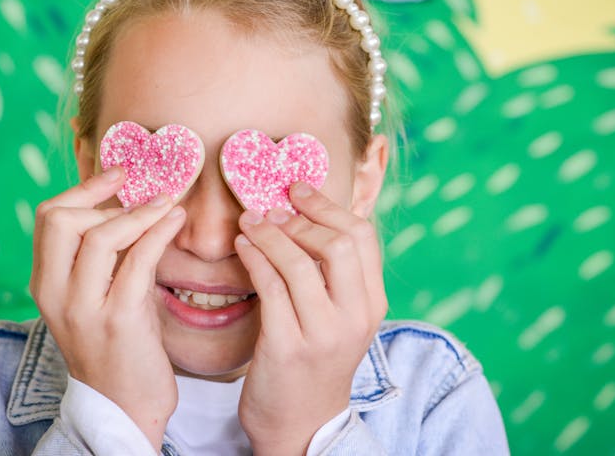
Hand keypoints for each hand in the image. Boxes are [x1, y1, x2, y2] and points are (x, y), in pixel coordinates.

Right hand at [30, 167, 185, 449]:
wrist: (125, 406)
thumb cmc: (117, 344)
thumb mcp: (94, 295)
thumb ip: (100, 255)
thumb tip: (126, 202)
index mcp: (45, 284)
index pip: (48, 216)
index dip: (84, 187)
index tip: (119, 172)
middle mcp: (55, 294)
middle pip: (63, 218)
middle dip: (106, 198)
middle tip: (144, 196)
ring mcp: (84, 308)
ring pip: (101, 234)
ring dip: (142, 212)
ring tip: (170, 204)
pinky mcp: (119, 319)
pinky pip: (138, 259)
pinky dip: (160, 231)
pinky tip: (176, 221)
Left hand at [234, 182, 387, 454]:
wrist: (302, 425)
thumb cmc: (315, 361)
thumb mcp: (341, 317)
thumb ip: (336, 274)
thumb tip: (307, 214)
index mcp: (372, 304)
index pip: (362, 236)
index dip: (327, 205)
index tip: (298, 190)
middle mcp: (354, 317)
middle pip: (337, 243)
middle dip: (299, 217)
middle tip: (271, 209)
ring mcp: (322, 334)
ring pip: (298, 262)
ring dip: (268, 233)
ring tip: (249, 222)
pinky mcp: (287, 347)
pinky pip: (270, 287)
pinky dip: (254, 258)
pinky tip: (242, 247)